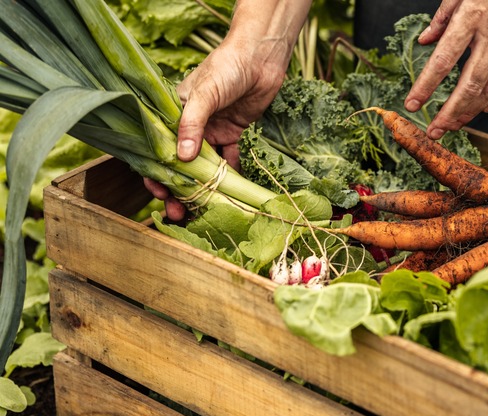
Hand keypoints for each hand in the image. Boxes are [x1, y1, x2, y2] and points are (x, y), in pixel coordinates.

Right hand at [143, 0, 311, 220]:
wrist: (261, 57)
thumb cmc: (226, 67)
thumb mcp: (204, 93)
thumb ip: (192, 124)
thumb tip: (181, 158)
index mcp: (172, 113)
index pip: (158, 148)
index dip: (156, 173)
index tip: (159, 193)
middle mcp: (190, 125)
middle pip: (179, 164)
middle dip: (178, 190)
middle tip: (178, 213)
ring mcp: (211, 131)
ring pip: (203, 167)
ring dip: (202, 189)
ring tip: (201, 212)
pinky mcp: (233, 135)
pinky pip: (229, 161)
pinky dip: (229, 176)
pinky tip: (231, 194)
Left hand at [404, 0, 487, 139]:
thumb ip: (443, 16)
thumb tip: (425, 41)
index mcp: (472, 17)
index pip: (443, 60)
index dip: (426, 86)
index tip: (412, 104)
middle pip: (469, 84)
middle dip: (450, 112)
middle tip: (435, 131)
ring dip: (472, 110)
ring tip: (456, 125)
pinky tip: (486, 107)